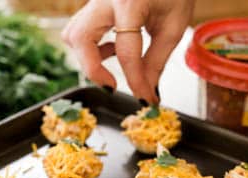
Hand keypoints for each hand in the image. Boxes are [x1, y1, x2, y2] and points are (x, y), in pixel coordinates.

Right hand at [62, 0, 193, 104]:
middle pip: (80, 38)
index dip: (135, 80)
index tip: (144, 98)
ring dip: (89, 57)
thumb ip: (156, 60)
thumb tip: (147, 91)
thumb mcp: (173, 26)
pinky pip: (82, 29)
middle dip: (93, 68)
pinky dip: (92, 46)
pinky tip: (112, 51)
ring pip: (74, 33)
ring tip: (113, 67)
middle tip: (113, 86)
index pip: (126, 51)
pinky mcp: (94, 5)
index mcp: (130, 2)